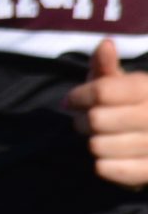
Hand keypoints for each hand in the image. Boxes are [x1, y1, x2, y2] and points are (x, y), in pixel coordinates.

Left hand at [65, 39, 147, 186]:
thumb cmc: (129, 104)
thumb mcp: (119, 82)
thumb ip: (107, 65)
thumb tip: (106, 44)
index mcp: (147, 88)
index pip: (102, 91)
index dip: (79, 96)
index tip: (72, 100)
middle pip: (96, 120)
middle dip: (82, 120)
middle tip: (87, 121)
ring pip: (98, 146)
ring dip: (91, 142)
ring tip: (100, 138)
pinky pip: (109, 170)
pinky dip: (102, 164)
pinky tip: (109, 157)